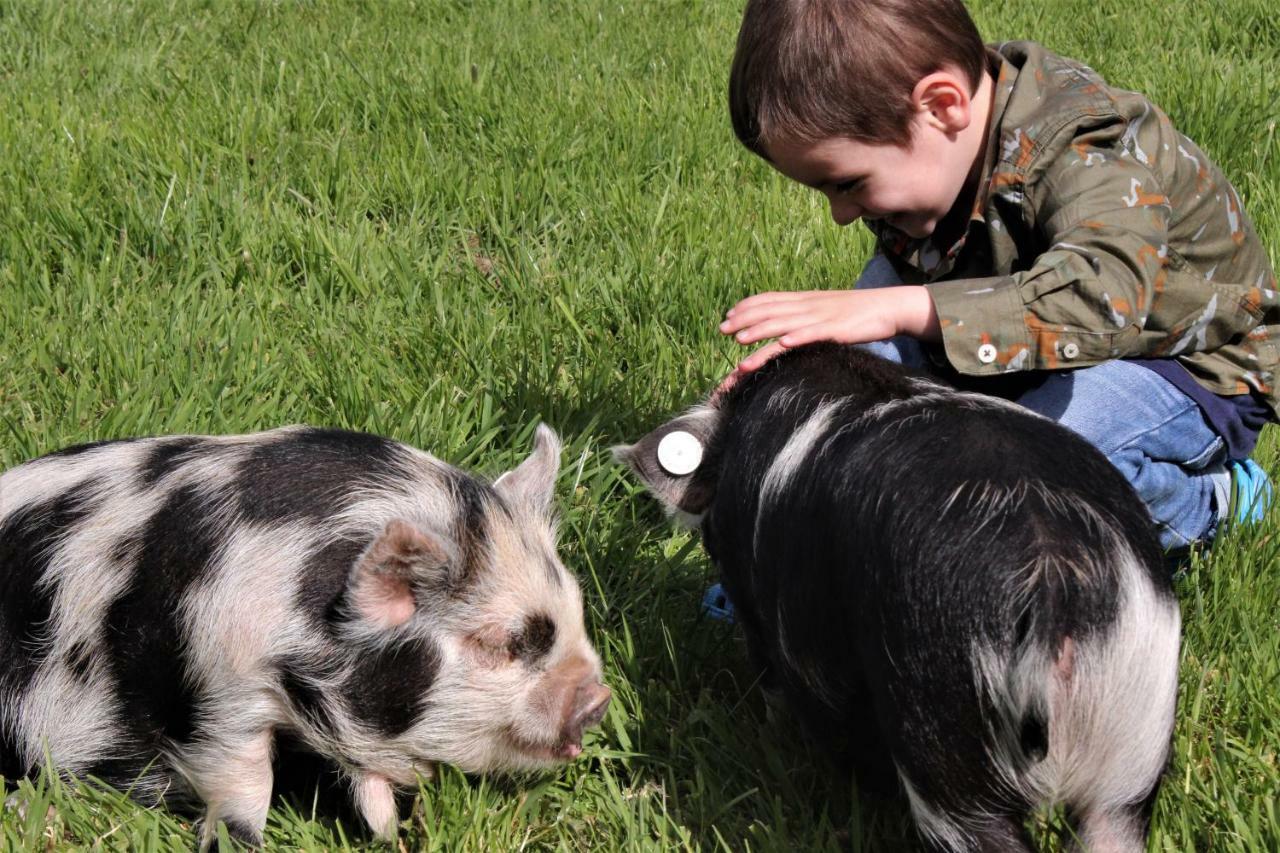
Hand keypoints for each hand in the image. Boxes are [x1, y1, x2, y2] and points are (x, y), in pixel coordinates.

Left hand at [719, 286, 939, 372]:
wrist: (889, 307)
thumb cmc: (856, 313)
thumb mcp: (825, 311)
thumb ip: (804, 317)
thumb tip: (783, 330)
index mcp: (805, 300)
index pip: (769, 300)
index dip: (747, 307)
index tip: (728, 318)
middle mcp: (809, 305)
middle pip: (770, 311)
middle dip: (744, 321)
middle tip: (722, 331)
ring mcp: (822, 317)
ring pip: (785, 324)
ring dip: (760, 332)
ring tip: (740, 342)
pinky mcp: (837, 329)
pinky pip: (813, 333)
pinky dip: (797, 337)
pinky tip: (783, 344)